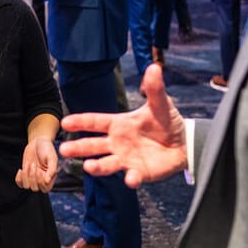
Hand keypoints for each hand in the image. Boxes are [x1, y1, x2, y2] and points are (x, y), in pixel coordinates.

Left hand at [16, 137, 57, 191]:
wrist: (38, 142)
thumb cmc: (47, 149)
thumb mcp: (52, 158)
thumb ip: (52, 170)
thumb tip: (47, 181)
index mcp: (50, 178)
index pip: (45, 189)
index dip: (40, 181)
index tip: (39, 169)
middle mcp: (42, 180)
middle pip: (34, 188)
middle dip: (32, 176)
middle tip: (33, 164)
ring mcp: (32, 178)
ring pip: (26, 186)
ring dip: (25, 175)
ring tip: (28, 164)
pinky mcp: (25, 175)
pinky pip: (20, 184)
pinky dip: (19, 178)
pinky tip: (20, 169)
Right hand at [59, 64, 187, 187]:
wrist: (184, 143)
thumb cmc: (166, 121)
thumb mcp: (161, 104)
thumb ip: (155, 89)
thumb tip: (154, 67)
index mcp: (119, 124)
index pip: (96, 122)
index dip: (80, 122)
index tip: (65, 122)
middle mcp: (118, 143)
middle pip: (93, 146)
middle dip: (79, 148)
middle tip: (63, 150)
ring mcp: (126, 159)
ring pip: (107, 164)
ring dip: (98, 166)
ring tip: (88, 167)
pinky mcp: (139, 173)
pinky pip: (133, 177)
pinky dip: (131, 179)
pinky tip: (131, 179)